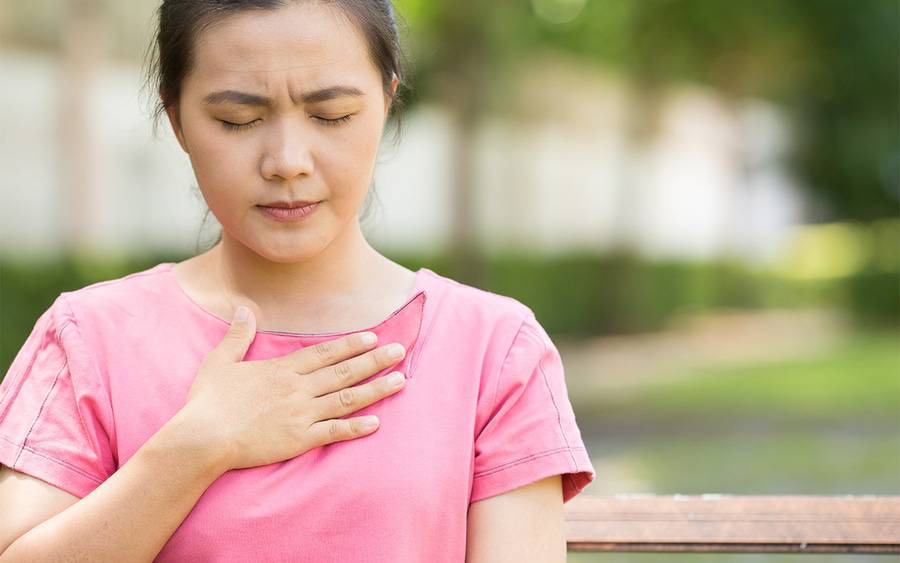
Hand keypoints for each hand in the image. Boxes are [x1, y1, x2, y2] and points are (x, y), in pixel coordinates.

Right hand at [179, 305, 405, 470]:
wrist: (202, 438)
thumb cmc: (207, 402)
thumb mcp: (220, 361)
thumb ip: (237, 335)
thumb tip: (243, 308)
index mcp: (281, 370)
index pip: (324, 353)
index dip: (351, 344)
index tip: (373, 337)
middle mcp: (297, 389)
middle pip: (343, 371)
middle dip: (375, 361)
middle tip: (401, 351)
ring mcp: (301, 414)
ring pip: (347, 399)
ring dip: (375, 389)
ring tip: (400, 380)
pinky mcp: (299, 439)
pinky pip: (334, 432)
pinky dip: (356, 428)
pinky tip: (377, 423)